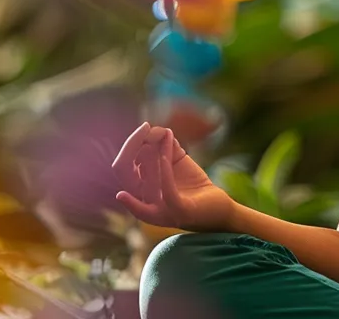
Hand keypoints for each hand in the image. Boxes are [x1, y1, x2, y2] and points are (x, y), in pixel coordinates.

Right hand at [111, 122, 237, 231]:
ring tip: (165, 135)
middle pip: (122, 171)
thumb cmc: (193, 183)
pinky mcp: (179, 211)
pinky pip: (167, 191)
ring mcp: (160, 210)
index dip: (129, 145)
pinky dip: (164, 171)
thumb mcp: (176, 161)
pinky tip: (166, 155)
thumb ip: (164, 146)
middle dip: (131, 144)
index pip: (121, 166)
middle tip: (147, 127)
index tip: (146, 126)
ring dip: (152, 152)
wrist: (218, 206)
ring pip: (142, 180)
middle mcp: (144, 200)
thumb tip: (154, 130)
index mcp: (139, 188)